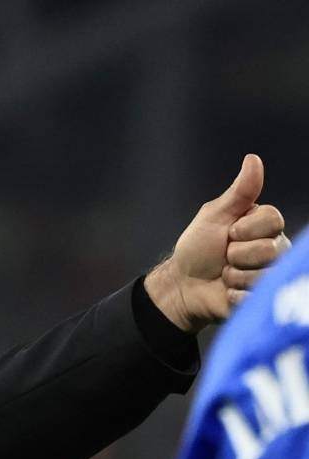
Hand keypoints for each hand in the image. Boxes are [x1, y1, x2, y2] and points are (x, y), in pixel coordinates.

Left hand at [145, 154, 289, 332]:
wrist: (183, 283)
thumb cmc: (198, 247)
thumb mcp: (214, 216)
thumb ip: (239, 192)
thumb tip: (253, 159)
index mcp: (266, 226)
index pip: (274, 220)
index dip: (245, 229)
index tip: (228, 233)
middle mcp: (276, 249)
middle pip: (271, 249)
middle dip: (237, 254)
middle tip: (224, 257)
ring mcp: (271, 275)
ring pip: (265, 275)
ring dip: (234, 276)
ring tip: (225, 275)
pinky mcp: (262, 299)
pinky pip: (255, 297)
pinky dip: (234, 295)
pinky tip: (227, 293)